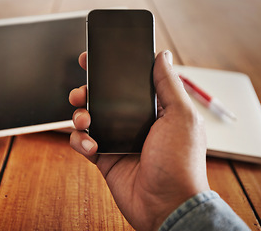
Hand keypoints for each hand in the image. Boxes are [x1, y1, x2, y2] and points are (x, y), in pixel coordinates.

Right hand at [69, 51, 209, 229]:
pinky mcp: (105, 157)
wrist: (166, 204)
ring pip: (89, 118)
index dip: (110, 70)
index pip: (127, 83)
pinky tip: (90, 145)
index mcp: (152, 109)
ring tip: (85, 120)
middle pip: (102, 98)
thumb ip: (168, 85)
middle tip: (81, 92)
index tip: (93, 60)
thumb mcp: (181, 117)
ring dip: (80, 115)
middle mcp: (133, 122)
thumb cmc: (180, 163)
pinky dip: (80, 141)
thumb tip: (161, 56)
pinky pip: (83, 142)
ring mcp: (117, 139)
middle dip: (87, 91)